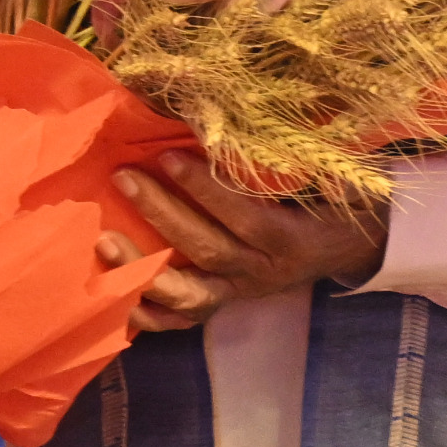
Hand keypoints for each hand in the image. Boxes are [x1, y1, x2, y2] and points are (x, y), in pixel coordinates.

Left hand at [103, 150, 385, 331]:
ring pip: (189, 295)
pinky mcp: (221, 304)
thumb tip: (254, 125)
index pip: (247, 219)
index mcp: (292, 239)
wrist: (342, 246)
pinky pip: (180, 321)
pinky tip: (111, 295)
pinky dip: (146, 314)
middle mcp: (262, 272)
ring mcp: (239, 293)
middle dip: (162, 214)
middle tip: (123, 176)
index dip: (207, 191)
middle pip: (208, 251)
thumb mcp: (332, 177)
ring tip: (103, 240)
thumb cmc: (331, 199)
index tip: (168, 155)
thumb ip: (304, 161)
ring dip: (143, 270)